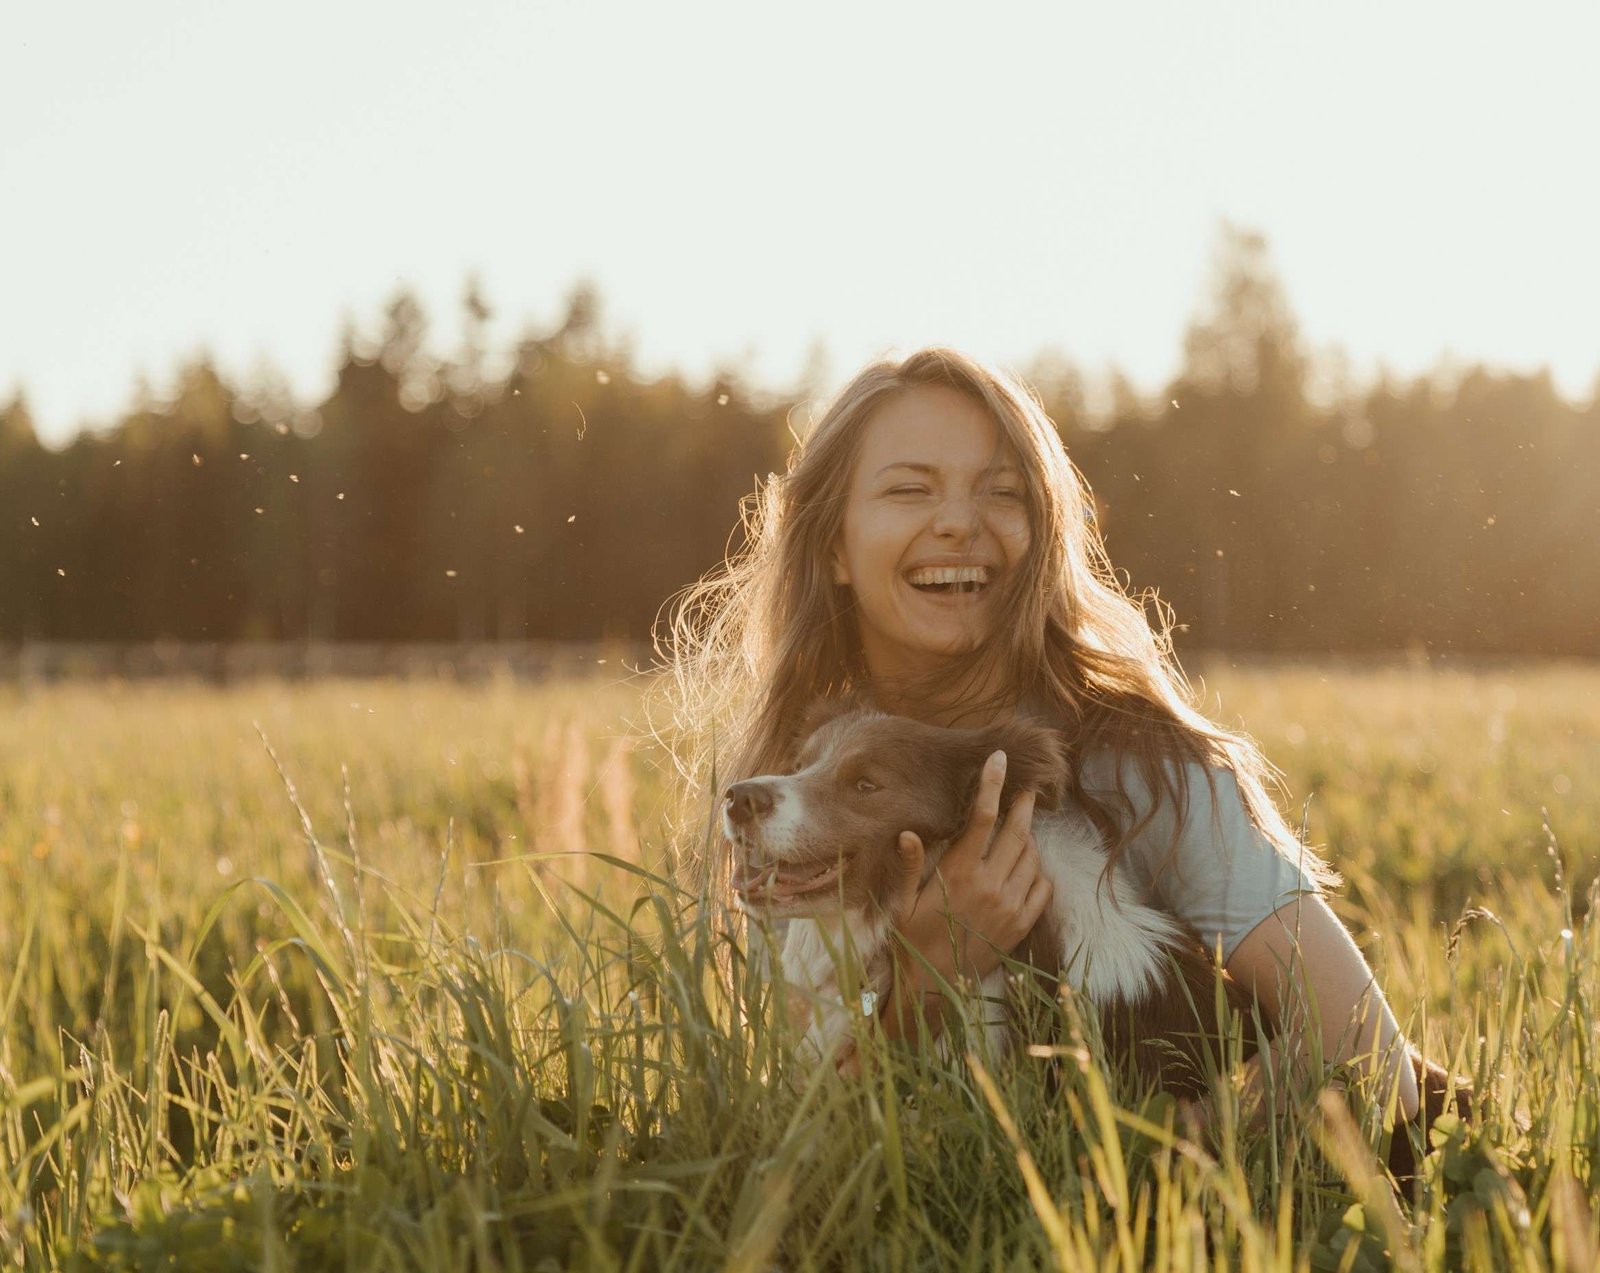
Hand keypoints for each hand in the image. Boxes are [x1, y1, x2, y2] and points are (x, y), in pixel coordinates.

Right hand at [891, 750, 1053, 996]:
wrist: (932, 988)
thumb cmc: (911, 940)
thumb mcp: (901, 902)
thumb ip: (909, 865)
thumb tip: (907, 833)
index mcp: (957, 874)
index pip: (982, 818)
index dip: (993, 785)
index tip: (1001, 760)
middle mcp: (989, 886)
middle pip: (1016, 831)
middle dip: (1023, 805)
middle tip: (1027, 789)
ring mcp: (1009, 906)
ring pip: (1031, 858)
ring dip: (1028, 839)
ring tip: (1019, 831)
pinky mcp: (1020, 926)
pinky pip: (1042, 888)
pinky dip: (1038, 872)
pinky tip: (1026, 868)